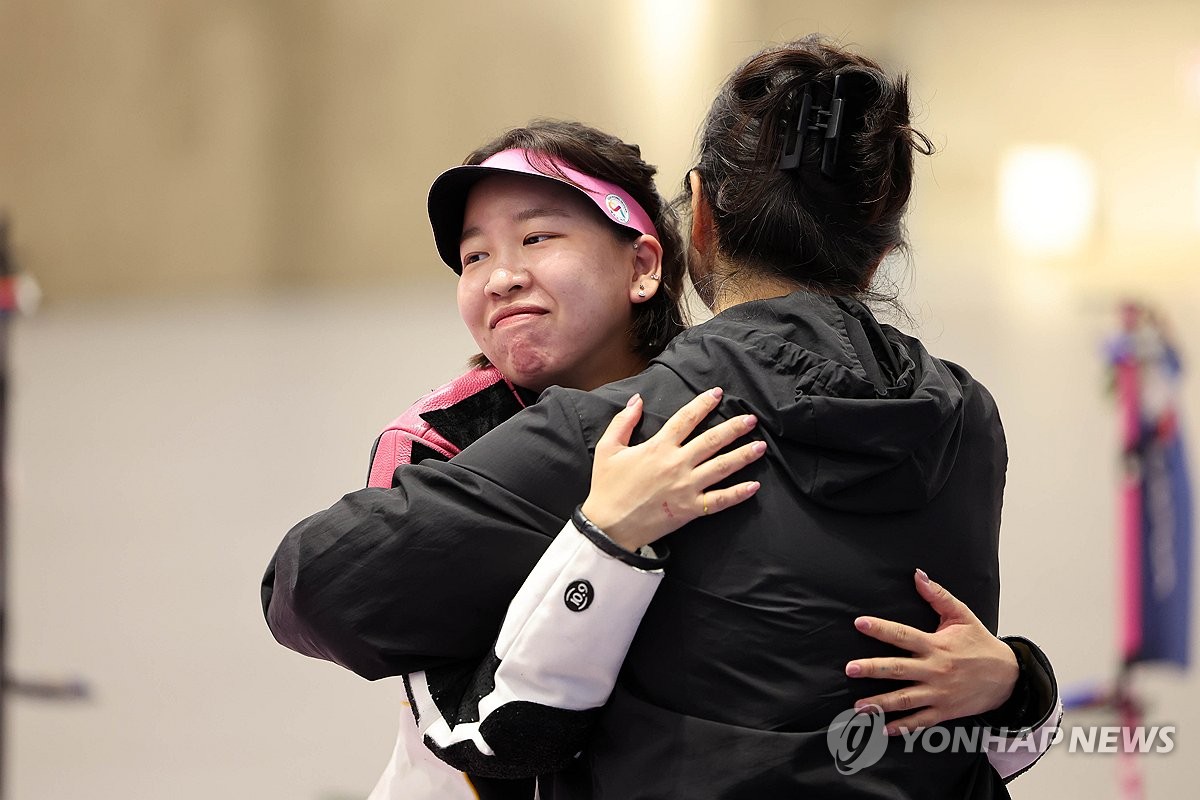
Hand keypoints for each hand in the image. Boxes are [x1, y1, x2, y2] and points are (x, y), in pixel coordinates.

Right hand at [579, 388, 764, 551]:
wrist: (608, 526)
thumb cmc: (607, 487)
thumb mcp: (607, 449)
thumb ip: (623, 421)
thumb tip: (638, 399)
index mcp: (658, 447)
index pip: (685, 419)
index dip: (703, 404)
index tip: (718, 394)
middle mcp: (676, 464)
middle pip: (711, 441)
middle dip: (733, 428)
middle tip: (751, 419)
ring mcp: (686, 487)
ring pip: (721, 467)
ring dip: (743, 455)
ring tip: (760, 446)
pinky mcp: (690, 509)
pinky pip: (719, 500)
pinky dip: (738, 494)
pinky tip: (754, 486)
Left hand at [845, 569, 1018, 734]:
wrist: (1009, 677)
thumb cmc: (981, 644)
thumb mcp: (962, 616)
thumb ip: (938, 596)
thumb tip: (918, 575)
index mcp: (936, 645)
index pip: (903, 635)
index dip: (881, 629)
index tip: (860, 624)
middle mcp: (935, 670)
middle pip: (898, 669)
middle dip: (873, 669)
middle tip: (850, 669)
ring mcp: (939, 693)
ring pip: (905, 699)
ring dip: (880, 704)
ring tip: (858, 706)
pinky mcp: (945, 711)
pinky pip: (921, 721)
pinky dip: (903, 726)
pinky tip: (884, 728)